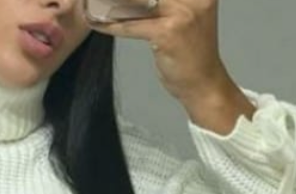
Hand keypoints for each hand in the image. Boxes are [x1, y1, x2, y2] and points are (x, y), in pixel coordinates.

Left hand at [86, 0, 232, 104]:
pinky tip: (95, 22)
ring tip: (92, 3)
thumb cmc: (191, 52)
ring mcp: (180, 13)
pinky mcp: (166, 32)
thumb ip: (162, 2)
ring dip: (109, 3)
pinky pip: (130, 25)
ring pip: (135, 2)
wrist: (204, 84)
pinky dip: (110, 24)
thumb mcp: (183, 16)